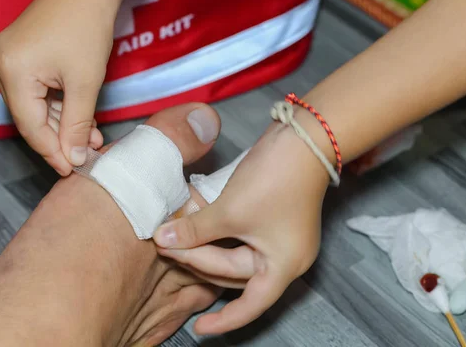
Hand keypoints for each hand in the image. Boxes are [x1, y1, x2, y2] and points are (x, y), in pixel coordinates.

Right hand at [0, 0, 115, 175]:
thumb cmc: (86, 28)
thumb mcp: (85, 83)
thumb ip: (78, 124)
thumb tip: (75, 158)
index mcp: (12, 72)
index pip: (30, 127)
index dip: (52, 152)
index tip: (72, 170)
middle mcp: (1, 66)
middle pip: (31, 118)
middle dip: (62, 138)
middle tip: (86, 155)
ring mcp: (8, 59)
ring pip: (36, 107)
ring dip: (65, 123)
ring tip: (92, 138)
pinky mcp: (19, 56)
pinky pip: (38, 91)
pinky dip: (60, 105)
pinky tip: (83, 119)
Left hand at [153, 122, 330, 334]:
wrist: (302, 138)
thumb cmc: (275, 180)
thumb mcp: (231, 211)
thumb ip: (196, 230)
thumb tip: (164, 240)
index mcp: (283, 265)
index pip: (251, 304)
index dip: (225, 320)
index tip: (199, 330)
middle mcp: (283, 256)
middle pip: (235, 273)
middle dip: (199, 261)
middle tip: (166, 248)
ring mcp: (277, 237)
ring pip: (233, 252)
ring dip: (204, 245)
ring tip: (174, 238)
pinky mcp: (268, 218)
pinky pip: (237, 235)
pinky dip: (215, 231)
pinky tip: (194, 224)